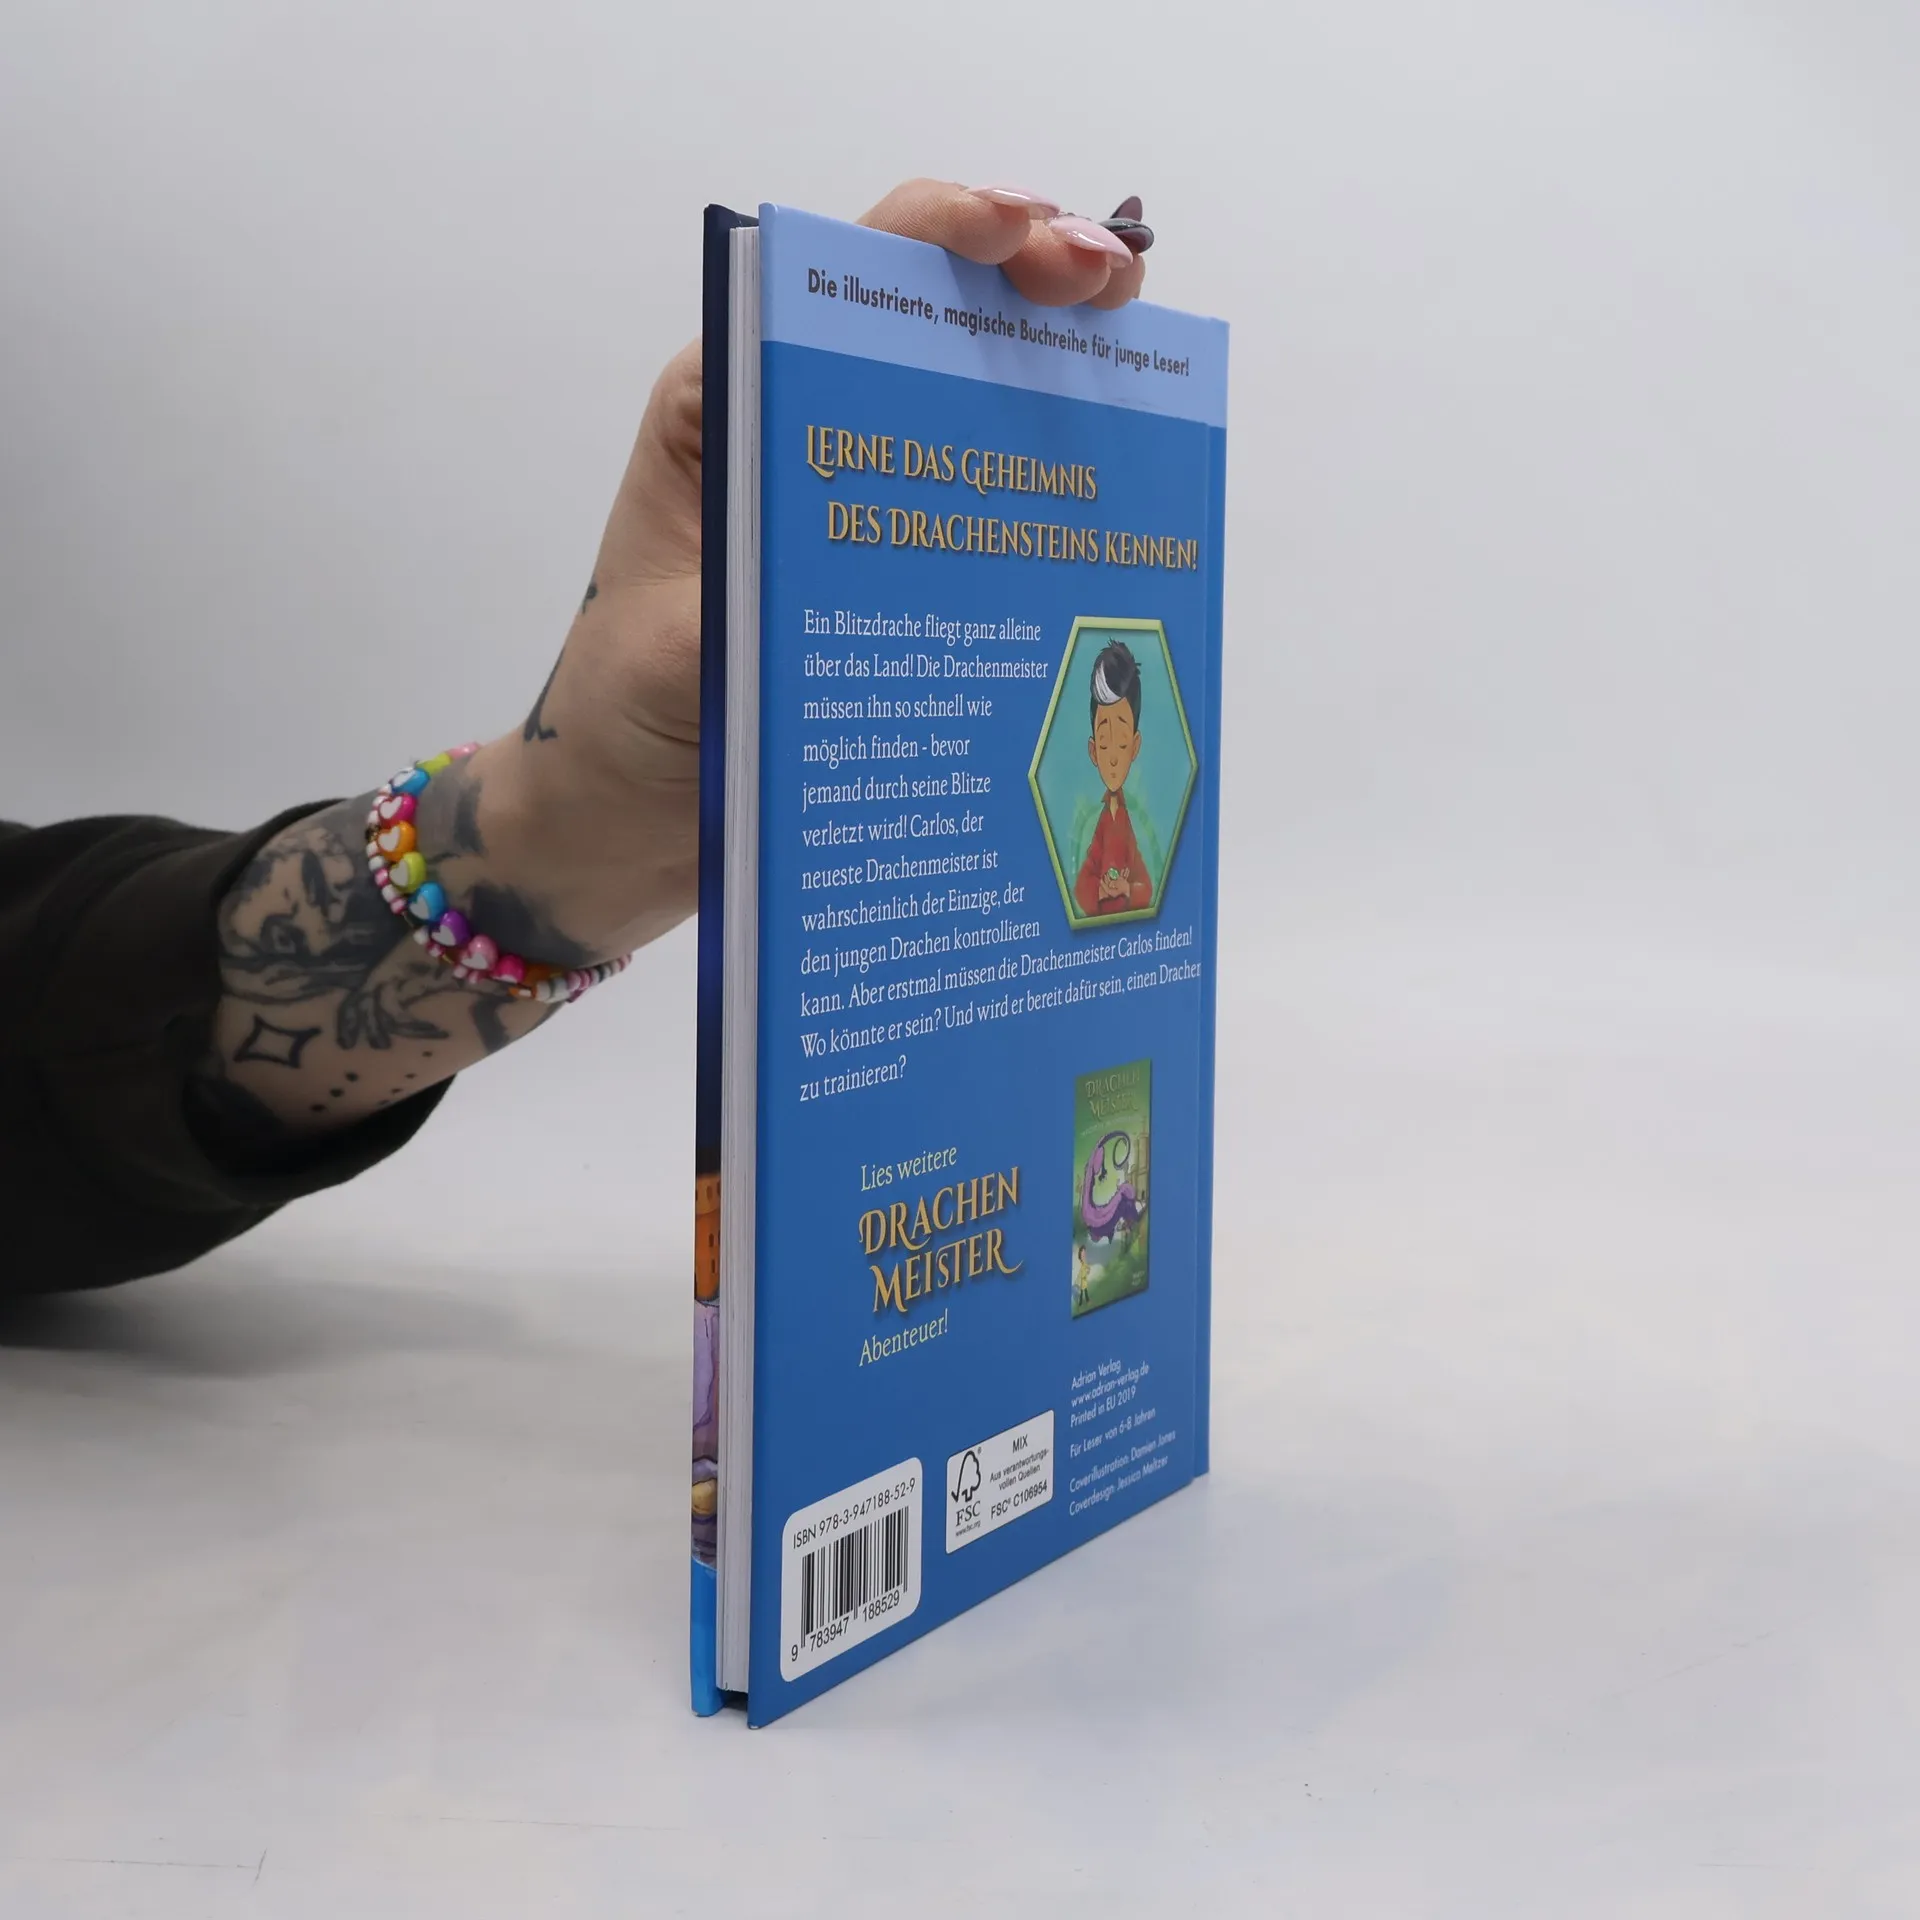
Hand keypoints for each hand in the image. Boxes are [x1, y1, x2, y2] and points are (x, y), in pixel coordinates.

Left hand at [475, 180, 1150, 961]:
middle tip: (1120, 285)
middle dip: (1033, 275)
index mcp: (728, 408)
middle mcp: (797, 436)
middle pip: (928, 317)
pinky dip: (1051, 479)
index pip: (842, 271)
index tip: (1031, 235)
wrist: (617, 820)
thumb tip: (888, 570)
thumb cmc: (618, 720)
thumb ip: (760, 599)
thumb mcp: (679, 651)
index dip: (947, 230)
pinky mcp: (892, 577)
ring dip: (1058, 366)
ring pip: (970, 402)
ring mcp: (853, 507)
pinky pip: (983, 509)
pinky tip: (1121, 475)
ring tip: (1144, 354)